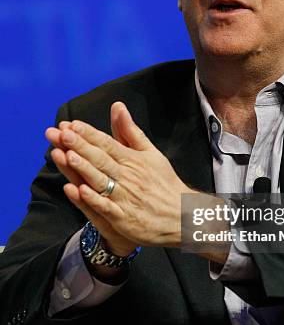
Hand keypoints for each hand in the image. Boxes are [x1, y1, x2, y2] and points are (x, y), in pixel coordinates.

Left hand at [46, 102, 195, 254]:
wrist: (182, 215)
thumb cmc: (164, 182)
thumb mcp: (150, 153)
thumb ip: (130, 131)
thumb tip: (117, 106)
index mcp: (133, 160)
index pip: (107, 143)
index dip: (89, 134)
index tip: (71, 124)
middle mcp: (128, 176)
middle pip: (100, 159)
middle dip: (79, 145)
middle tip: (61, 133)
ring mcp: (126, 198)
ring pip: (101, 180)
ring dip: (83, 168)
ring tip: (66, 155)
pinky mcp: (125, 218)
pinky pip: (107, 207)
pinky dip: (94, 199)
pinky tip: (80, 191)